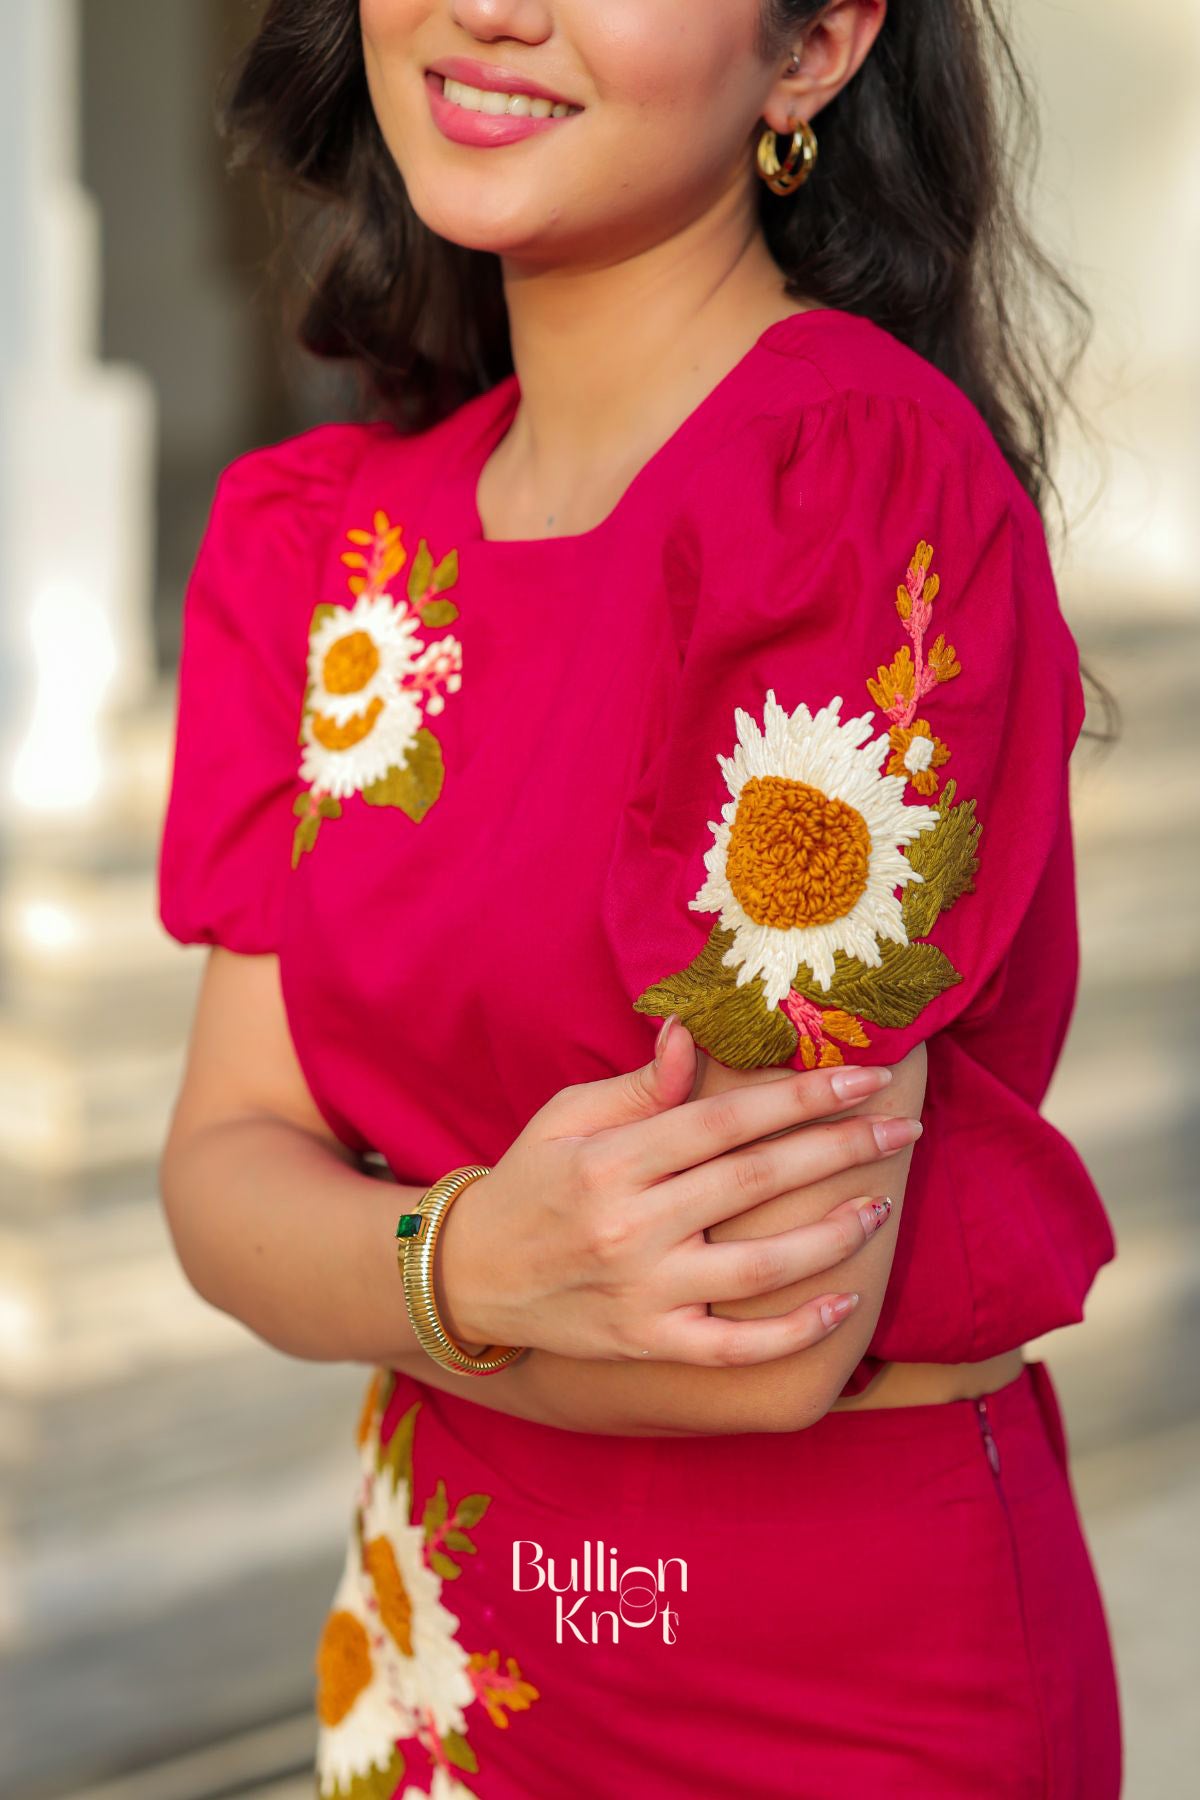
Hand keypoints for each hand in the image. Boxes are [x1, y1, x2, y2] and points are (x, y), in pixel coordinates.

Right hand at [436, 1017, 913, 1367]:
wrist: (470, 1276)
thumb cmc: (531, 1180)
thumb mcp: (569, 1116)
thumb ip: (640, 1084)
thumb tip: (692, 1033)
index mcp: (614, 1157)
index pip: (728, 1119)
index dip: (804, 1096)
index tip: (867, 1077)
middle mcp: (632, 1224)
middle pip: (757, 1181)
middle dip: (841, 1151)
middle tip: (904, 1132)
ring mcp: (642, 1291)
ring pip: (761, 1267)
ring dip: (832, 1236)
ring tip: (880, 1207)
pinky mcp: (648, 1344)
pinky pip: (736, 1347)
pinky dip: (794, 1330)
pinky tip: (843, 1303)